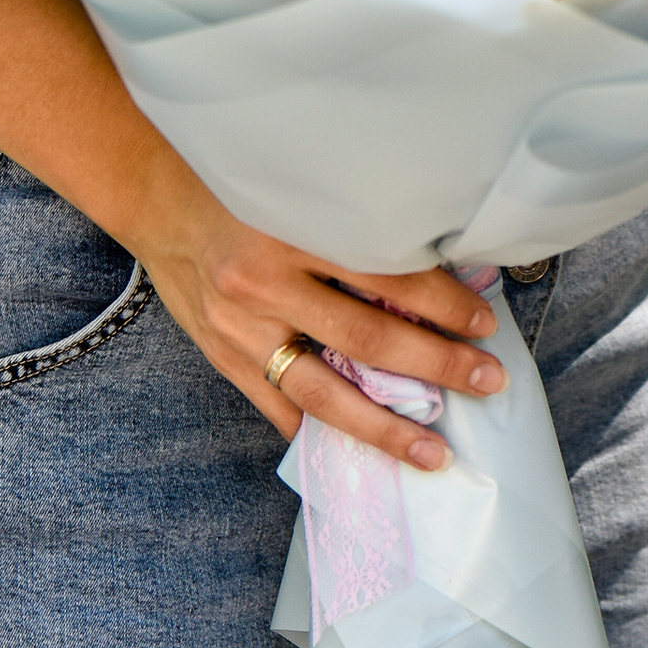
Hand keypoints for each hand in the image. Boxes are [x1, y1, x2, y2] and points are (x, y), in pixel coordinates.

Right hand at [134, 161, 505, 467]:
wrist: (159, 202)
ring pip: (325, 391)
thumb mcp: (299, 193)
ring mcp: (242, 329)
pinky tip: (357, 457)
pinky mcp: (224, 358)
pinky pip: (278, 408)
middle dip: (436, 364)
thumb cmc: (243, 190)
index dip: (442, 302)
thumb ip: (354, 228)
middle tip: (487, 380)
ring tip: (432, 450)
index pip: (386, 274)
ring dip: (385, 425)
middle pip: (367, 338)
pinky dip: (318, 433)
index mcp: (295, 231)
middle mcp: (267, 284)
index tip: (484, 321)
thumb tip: (436, 270)